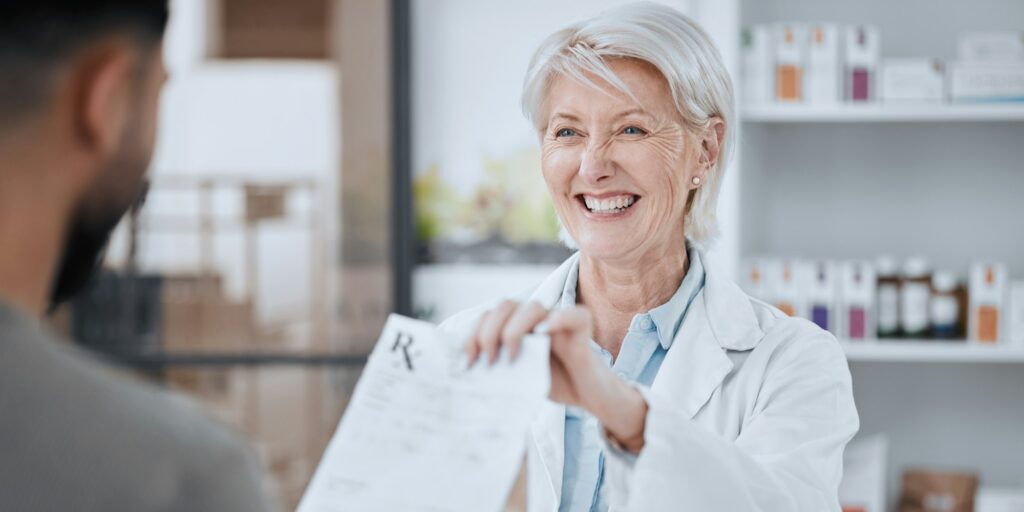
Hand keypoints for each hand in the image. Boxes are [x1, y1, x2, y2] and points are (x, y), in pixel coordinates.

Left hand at [464, 300, 648, 451]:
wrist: (589, 396)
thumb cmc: (554, 383)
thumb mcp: (519, 376)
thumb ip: (500, 367)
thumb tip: (468, 375)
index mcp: (518, 327)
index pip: (489, 316)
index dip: (474, 334)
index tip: (469, 361)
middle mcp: (536, 320)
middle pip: (505, 306)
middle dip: (489, 332)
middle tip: (489, 361)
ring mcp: (559, 323)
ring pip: (534, 307)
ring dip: (514, 329)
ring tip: (511, 356)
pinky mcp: (581, 331)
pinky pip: (574, 315)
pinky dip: (558, 319)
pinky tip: (545, 332)